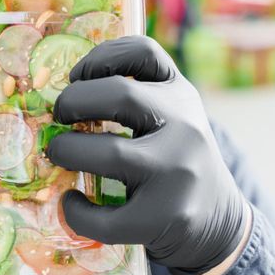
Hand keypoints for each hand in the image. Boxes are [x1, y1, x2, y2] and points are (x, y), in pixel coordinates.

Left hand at [47, 36, 248, 274]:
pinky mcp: (163, 218)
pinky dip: (77, 211)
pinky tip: (72, 202)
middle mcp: (185, 128)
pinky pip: (105, 216)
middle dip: (73, 101)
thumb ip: (135, 96)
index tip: (76, 76)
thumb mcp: (170, 115)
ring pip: (109, 153)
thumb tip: (66, 92)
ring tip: (59, 154)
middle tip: (59, 116)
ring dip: (68, 150)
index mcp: (181, 96)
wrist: (216, 220)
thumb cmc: (175, 160)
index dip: (101, 57)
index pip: (144, 53)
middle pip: (119, 95)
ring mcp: (176, 174)